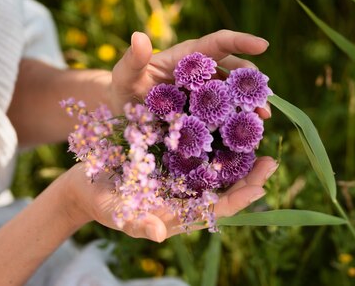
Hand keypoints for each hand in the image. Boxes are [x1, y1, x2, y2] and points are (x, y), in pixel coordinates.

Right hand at [66, 156, 278, 241]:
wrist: (83, 185)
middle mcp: (183, 195)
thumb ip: (135, 222)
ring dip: (235, 156)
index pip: (215, 208)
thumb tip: (158, 234)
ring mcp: (177, 177)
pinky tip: (223, 121)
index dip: (239, 198)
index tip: (261, 186)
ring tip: (256, 136)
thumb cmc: (98, 202)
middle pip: (223, 189)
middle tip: (271, 159)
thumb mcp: (113, 212)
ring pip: (214, 169)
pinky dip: (212, 139)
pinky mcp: (169, 159)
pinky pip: (196, 152)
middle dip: (249, 177)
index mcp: (177, 213)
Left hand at [110, 30, 270, 116]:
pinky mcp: (204, 115)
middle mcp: (203, 73)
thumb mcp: (125, 74)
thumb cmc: (124, 86)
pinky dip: (237, 125)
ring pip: (235, 96)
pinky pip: (225, 117)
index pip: (219, 43)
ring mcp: (205, 95)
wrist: (123, 111)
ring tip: (260, 124)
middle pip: (235, 72)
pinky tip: (245, 139)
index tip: (263, 45)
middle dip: (252, 85)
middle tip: (264, 105)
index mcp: (189, 56)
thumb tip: (139, 36)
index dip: (241, 41)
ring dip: (250, 107)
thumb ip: (133, 59)